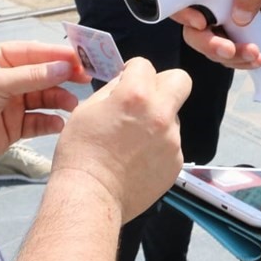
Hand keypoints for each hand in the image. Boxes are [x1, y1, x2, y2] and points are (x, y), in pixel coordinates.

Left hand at [0, 41, 86, 168]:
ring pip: (44, 98)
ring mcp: (13, 103)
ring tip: (72, 105)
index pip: (35, 52)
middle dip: (64, 76)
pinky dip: (50, 122)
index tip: (81, 58)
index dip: (58, 55)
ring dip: (59, 100)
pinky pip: (39, 121)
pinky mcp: (15, 127)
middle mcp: (9, 79)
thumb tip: (65, 67)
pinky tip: (58, 123)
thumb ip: (31, 76)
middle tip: (85, 79)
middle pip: (43, 74)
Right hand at [52, 57, 191, 222]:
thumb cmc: (81, 153)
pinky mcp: (176, 162)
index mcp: (136, 95)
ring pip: (172, 116)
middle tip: (145, 99)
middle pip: (180, 80)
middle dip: (163, 84)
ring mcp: (172, 140)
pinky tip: (137, 160)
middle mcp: (160, 114)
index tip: (127, 80)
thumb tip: (125, 82)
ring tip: (132, 142)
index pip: (145, 65)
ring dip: (157, 121)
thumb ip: (113, 91)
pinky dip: (158, 146)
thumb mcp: (87, 109)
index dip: (133, 71)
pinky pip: (171, 144)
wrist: (91, 196)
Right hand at [174, 0, 260, 70]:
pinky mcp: (228, 45)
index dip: (185, 13)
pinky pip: (227, 60)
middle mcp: (208, 8)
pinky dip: (241, 62)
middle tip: (229, 50)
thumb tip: (238, 16)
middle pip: (193, 32)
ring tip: (256, 53)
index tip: (201, 23)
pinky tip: (258, 58)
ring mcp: (217, 29)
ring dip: (232, 57)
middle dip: (210, 45)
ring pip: (210, 50)